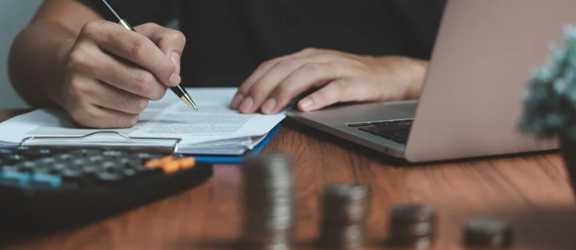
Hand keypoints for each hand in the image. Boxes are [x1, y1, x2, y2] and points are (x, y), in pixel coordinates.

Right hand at [57, 21, 185, 127]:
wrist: (74, 69)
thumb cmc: (115, 52)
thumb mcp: (142, 34)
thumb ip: (168, 40)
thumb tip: (173, 64)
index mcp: (97, 32)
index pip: (139, 48)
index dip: (164, 65)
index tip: (173, 74)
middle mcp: (81, 59)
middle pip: (141, 81)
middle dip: (160, 87)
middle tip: (158, 84)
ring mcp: (78, 88)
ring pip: (136, 103)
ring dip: (145, 100)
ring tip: (134, 90)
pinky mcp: (81, 113)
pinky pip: (126, 120)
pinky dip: (132, 113)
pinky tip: (120, 101)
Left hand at [230, 48, 427, 113]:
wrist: (389, 76)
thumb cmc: (349, 79)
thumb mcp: (316, 78)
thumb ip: (293, 84)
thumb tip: (262, 102)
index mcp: (306, 58)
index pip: (272, 66)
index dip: (253, 82)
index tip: (238, 101)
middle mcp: (319, 59)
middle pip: (284, 69)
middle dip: (262, 88)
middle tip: (247, 108)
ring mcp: (338, 69)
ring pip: (305, 75)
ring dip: (284, 92)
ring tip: (270, 109)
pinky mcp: (356, 82)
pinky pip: (335, 89)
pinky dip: (318, 97)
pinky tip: (305, 107)